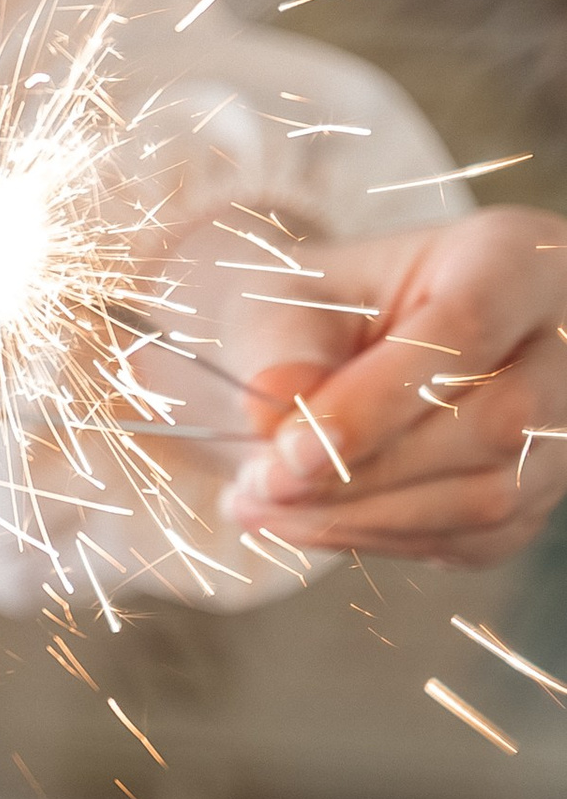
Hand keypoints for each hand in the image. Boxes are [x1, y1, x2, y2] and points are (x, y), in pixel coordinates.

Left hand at [221, 208, 566, 567]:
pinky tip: (309, 522)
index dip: (376, 400)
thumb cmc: (326, 306)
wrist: (349, 342)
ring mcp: (564, 427)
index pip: (464, 329)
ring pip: (489, 496)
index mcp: (514, 259)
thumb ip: (283, 346)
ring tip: (264, 507)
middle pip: (494, 422)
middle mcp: (561, 343)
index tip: (288, 450)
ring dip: (364, 517)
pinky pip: (474, 539)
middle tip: (261, 486)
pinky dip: (381, 538)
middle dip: (366, 471)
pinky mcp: (540, 495)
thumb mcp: (291, 297)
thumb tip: (273, 413)